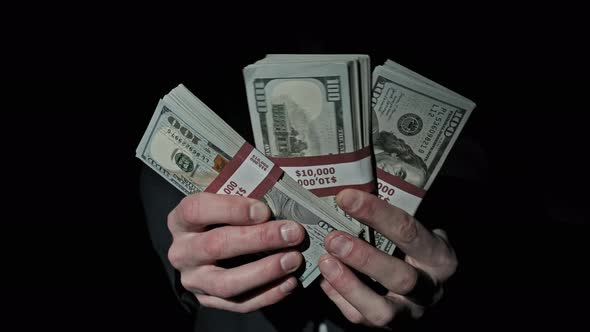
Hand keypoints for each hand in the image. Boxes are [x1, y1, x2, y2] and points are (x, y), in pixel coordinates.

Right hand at [167, 193, 304, 312]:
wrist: (203, 250)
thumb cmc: (222, 218)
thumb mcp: (224, 202)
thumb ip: (245, 198)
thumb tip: (283, 200)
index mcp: (182, 220)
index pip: (198, 210)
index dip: (231, 209)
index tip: (264, 210)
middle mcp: (182, 251)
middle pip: (217, 246)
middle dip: (259, 239)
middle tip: (292, 233)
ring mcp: (193, 280)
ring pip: (226, 282)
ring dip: (265, 271)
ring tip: (294, 260)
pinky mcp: (208, 301)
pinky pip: (239, 304)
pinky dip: (267, 294)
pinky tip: (289, 282)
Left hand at [318, 189, 457, 327]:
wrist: (432, 284)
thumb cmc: (418, 249)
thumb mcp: (419, 229)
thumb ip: (391, 219)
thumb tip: (348, 194)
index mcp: (440, 257)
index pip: (408, 232)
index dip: (376, 214)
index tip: (346, 198)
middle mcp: (430, 289)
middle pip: (400, 278)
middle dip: (364, 258)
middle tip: (334, 239)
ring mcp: (410, 312)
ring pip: (382, 311)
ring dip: (349, 286)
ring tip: (326, 263)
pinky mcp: (389, 328)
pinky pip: (361, 318)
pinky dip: (340, 299)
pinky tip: (326, 279)